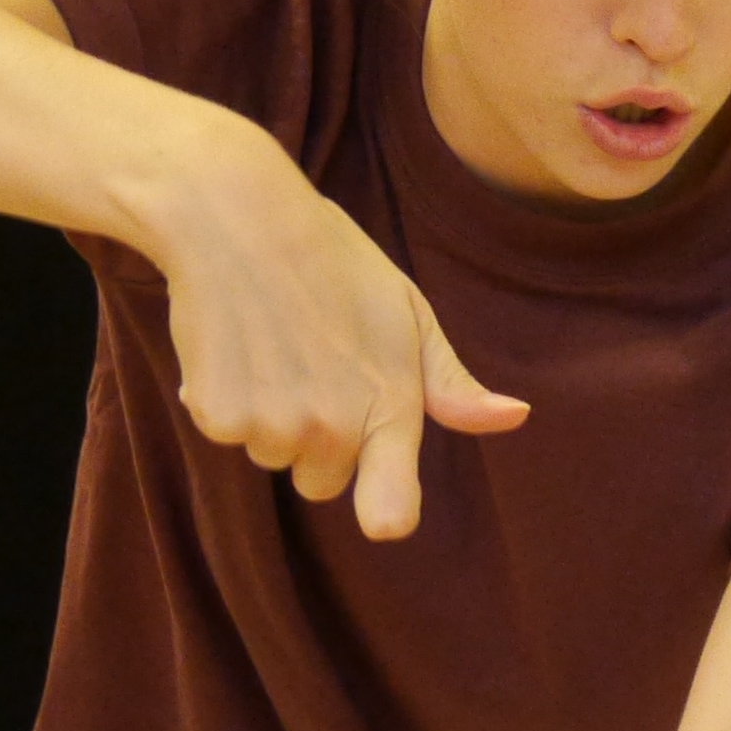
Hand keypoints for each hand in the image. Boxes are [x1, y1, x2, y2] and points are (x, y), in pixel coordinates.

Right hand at [133, 130, 526, 538]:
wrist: (237, 217)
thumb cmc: (334, 261)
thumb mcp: (409, 313)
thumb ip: (452, 384)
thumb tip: (515, 417)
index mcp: (390, 407)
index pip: (390, 513)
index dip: (385, 512)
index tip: (381, 510)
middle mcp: (332, 428)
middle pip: (322, 482)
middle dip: (318, 439)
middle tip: (313, 365)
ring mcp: (271, 425)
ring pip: (272, 456)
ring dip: (270, 416)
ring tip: (274, 344)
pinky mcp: (215, 414)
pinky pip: (225, 432)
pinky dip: (223, 399)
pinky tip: (236, 344)